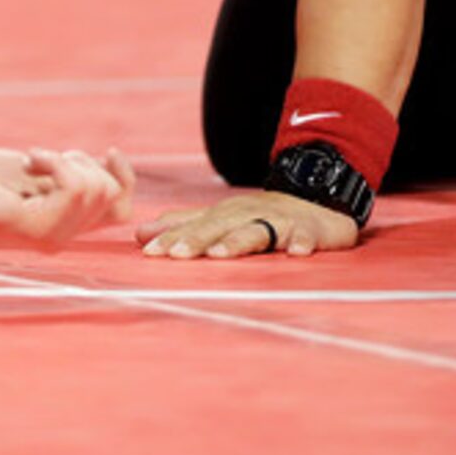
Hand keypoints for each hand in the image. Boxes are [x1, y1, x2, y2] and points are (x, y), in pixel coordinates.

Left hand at [0, 147, 135, 248]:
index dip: (125, 179)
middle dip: (83, 162)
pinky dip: (55, 162)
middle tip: (39, 159)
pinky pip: (74, 188)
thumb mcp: (34, 170)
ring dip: (65, 160)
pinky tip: (26, 161)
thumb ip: (69, 174)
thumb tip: (109, 165)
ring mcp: (51, 235)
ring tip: (29, 161)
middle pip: (112, 195)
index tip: (109, 152)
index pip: (121, 211)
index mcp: (63, 223)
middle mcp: (62, 236)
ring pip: (97, 190)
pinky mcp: (37, 228)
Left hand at [138, 189, 359, 258]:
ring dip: (237, 241)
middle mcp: (246, 215)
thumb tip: (139, 233)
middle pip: (218, 226)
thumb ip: (183, 226)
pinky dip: (301, 241)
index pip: (193, 226)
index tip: (148, 252)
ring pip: (256, 230)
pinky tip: (296, 251)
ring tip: (219, 253)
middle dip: (195, 239)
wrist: (315, 200)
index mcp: (223, 215)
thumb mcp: (220, 219)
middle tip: (174, 254)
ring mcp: (278, 222)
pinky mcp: (308, 229)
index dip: (171, 238)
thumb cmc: (261, 216)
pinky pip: (305, 235)